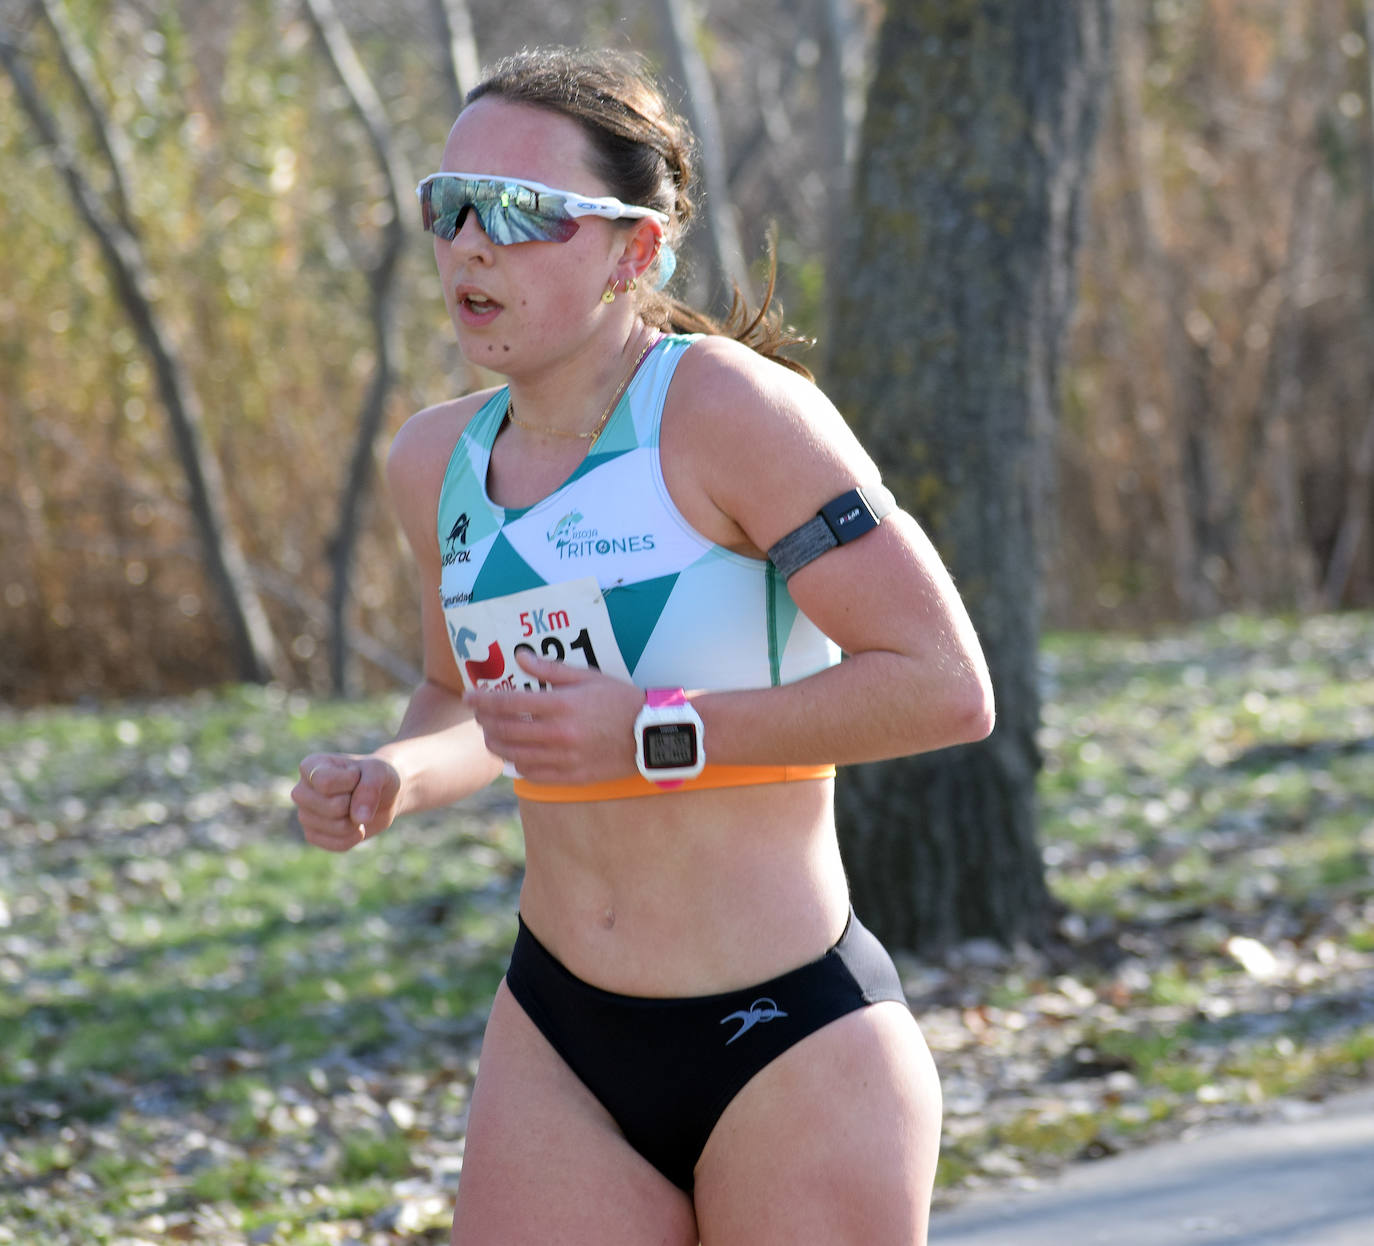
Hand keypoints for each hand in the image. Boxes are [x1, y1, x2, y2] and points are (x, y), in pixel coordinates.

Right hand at [292, 753, 400, 851]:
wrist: (383, 795)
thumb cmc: (376, 776)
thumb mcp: (380, 771)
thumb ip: (370, 788)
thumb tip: (359, 819)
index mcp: (311, 766)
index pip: (325, 782)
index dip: (349, 782)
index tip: (357, 775)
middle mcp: (302, 790)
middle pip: (331, 807)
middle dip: (353, 803)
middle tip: (357, 795)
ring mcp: (304, 814)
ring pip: (335, 827)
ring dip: (355, 820)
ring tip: (356, 809)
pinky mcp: (313, 835)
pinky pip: (336, 844)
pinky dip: (354, 837)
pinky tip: (356, 827)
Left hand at [463, 650, 642, 784]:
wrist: (651, 735)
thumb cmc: (622, 701)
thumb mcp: (589, 677)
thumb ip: (551, 670)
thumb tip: (521, 658)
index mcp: (561, 705)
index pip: (508, 703)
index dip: (483, 700)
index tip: (470, 697)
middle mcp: (558, 734)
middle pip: (505, 730)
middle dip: (484, 722)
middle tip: (480, 715)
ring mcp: (564, 759)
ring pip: (514, 755)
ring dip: (496, 745)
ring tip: (492, 735)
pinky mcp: (571, 777)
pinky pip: (533, 774)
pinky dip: (517, 765)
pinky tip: (515, 756)